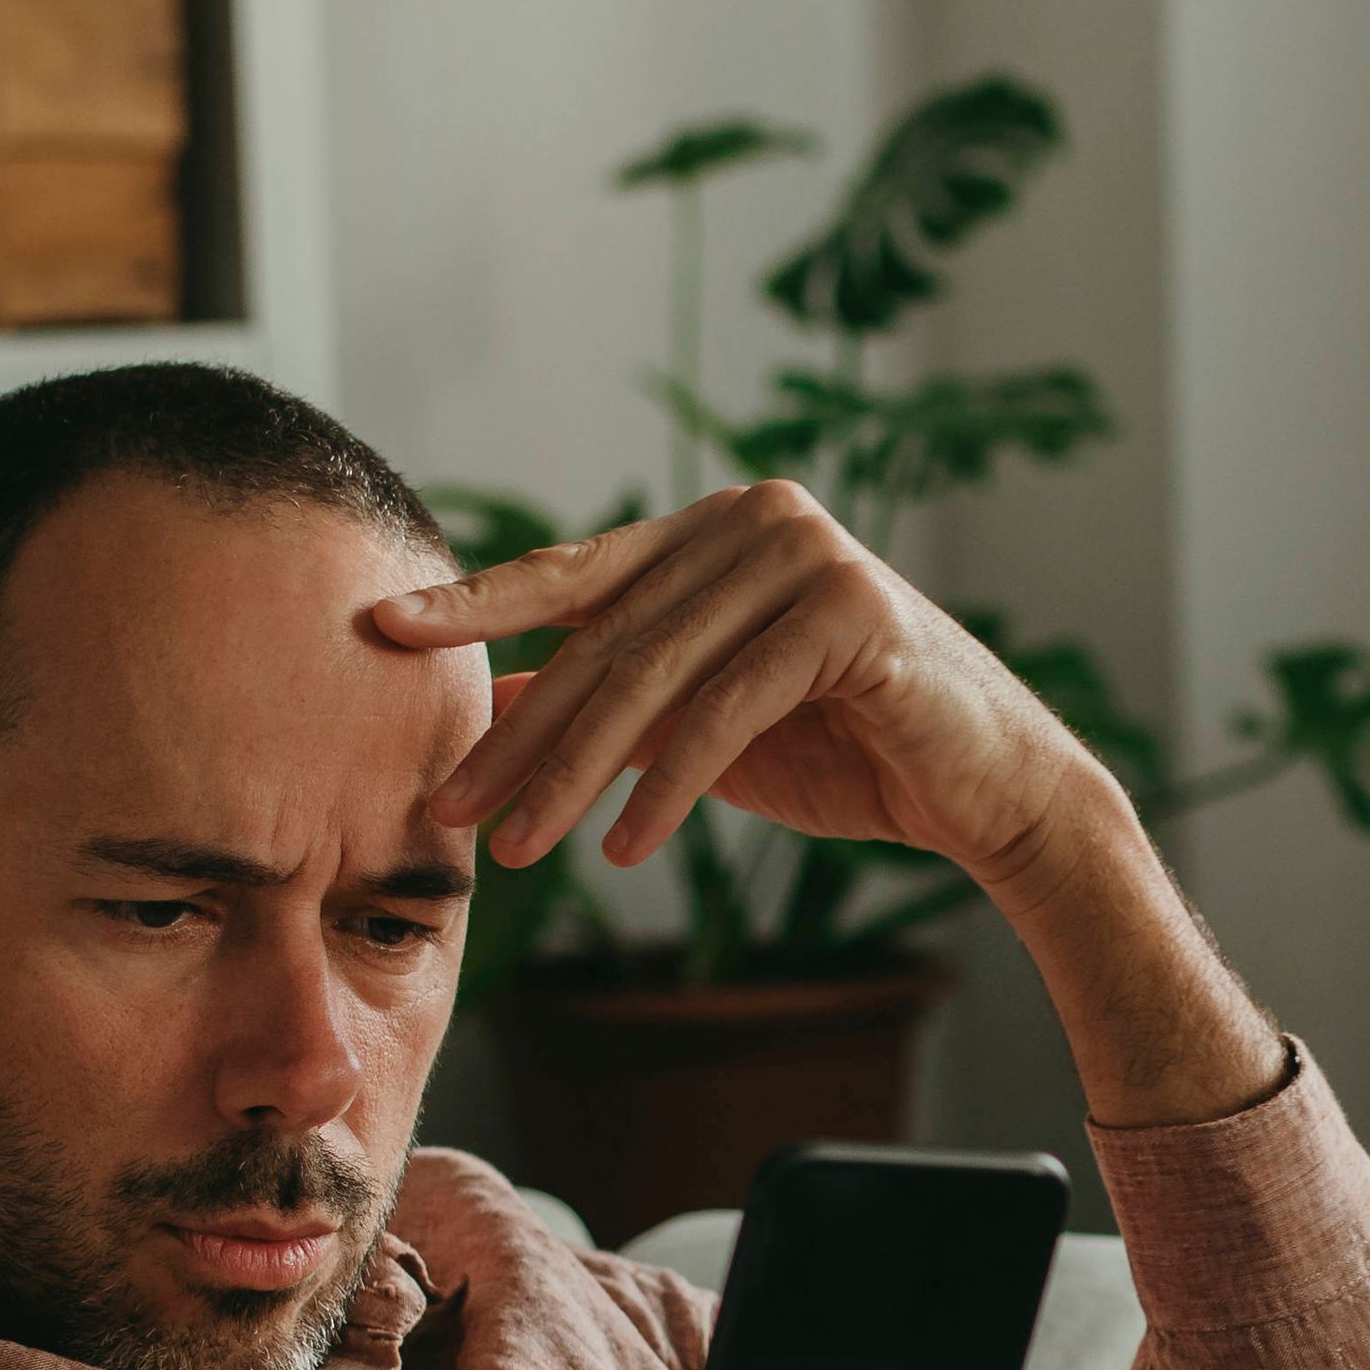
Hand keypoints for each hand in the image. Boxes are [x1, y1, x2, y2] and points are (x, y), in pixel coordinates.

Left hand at [373, 482, 1099, 892]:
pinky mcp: (852, 613)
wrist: (987, 791)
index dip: (475, 602)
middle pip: (605, 636)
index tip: (382, 630)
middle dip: (519, 731)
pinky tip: (624, 846)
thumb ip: (617, 694)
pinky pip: (729, 710)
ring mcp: (809, 555)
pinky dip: (669, 785)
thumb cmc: (849, 751)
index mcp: (715, 528)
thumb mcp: (704, 720)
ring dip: (575, 774)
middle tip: (445, 806)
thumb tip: (491, 701)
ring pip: (656, 676)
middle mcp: (758, 520)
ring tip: (518, 850)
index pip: (573, 569)